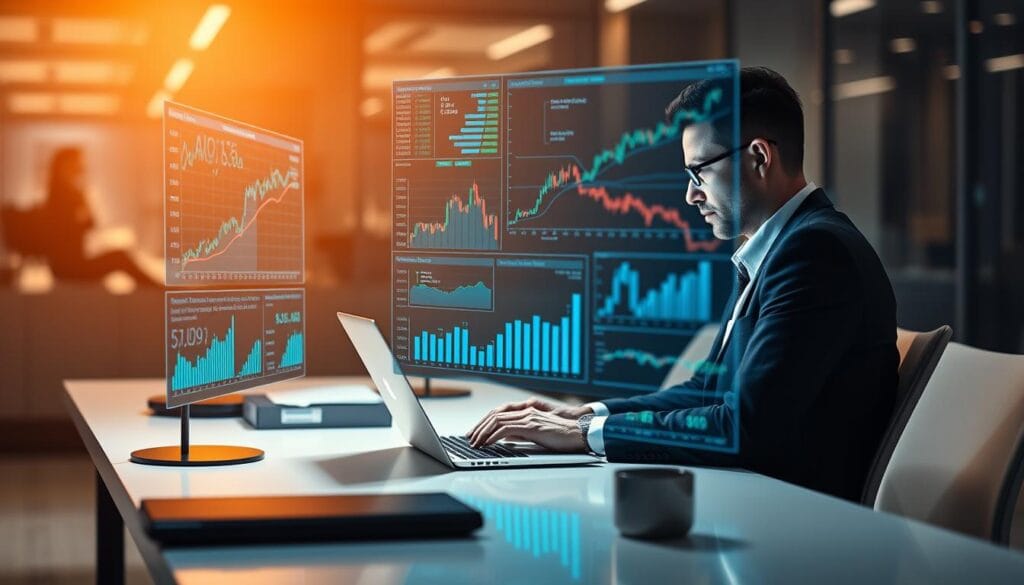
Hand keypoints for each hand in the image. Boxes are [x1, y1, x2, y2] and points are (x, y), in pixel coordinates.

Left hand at [466, 398, 592, 451]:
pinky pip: (506, 429)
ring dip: (483, 432)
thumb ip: (521, 432)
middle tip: (470, 438)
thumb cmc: (561, 436)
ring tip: (476, 443)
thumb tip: (506, 439)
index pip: (499, 413)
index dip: (484, 422)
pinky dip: (493, 436)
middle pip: (494, 415)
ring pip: (497, 421)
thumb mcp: (537, 433)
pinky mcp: (531, 426)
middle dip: (479, 427)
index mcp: (526, 411)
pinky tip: (488, 443)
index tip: (475, 433)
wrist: (578, 434)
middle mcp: (525, 411)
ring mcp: (528, 417)